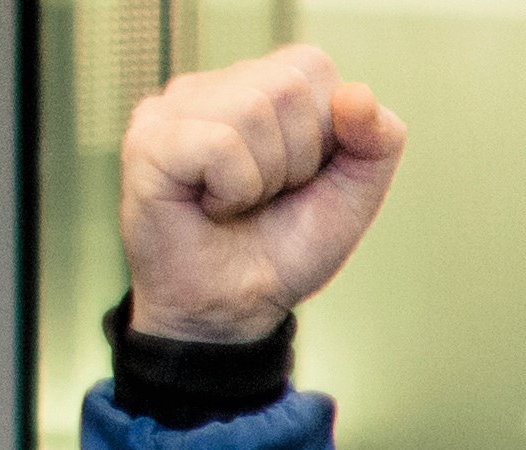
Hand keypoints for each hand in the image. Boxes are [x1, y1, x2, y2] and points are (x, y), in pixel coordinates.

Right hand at [119, 47, 407, 345]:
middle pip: (288, 85)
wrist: (234, 309)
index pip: (313, 66)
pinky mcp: (148, 141)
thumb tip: (359, 94)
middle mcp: (210, 89)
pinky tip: (212, 206)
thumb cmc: (281, 250)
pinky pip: (220, 145)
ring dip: (266, 177)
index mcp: (256, 88)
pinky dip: (234, 189)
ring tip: (238, 201)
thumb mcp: (354, 196)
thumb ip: (377, 142)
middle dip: (299, 158)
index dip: (326, 132)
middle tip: (266, 195)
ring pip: (254, 109)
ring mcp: (172, 110)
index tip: (300, 177)